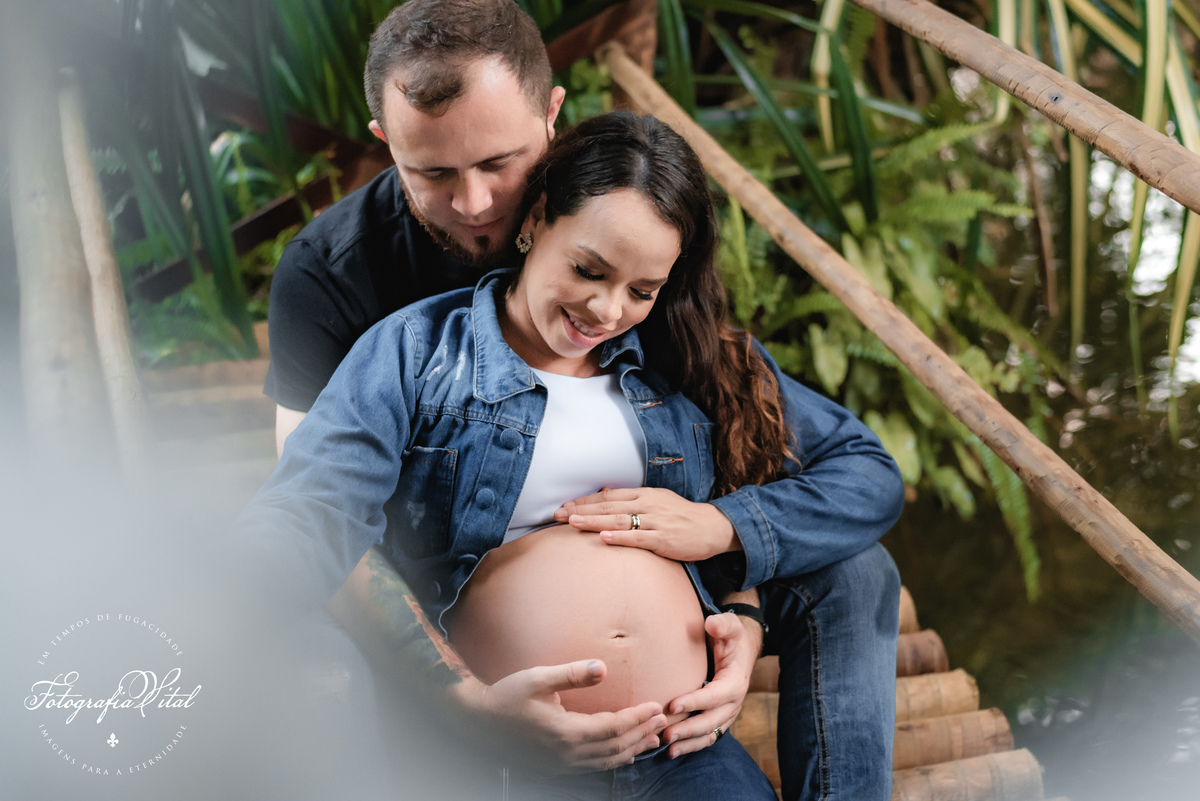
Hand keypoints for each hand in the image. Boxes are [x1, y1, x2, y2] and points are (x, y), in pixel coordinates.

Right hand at [449, 659, 669, 772]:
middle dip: (642, 732)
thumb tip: (603, 668)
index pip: (613, 726)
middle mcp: (567, 752)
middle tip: (662, 719)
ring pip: (608, 760)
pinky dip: (615, 759)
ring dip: (633, 748)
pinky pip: (594, 766)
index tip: (656, 706)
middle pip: (615, 746)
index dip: (637, 717)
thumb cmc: (507, 696)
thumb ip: (572, 674)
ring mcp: (562, 763)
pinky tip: (625, 752)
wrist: (479, 721)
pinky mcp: (557, 766)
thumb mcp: (537, 678)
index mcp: (565, 731)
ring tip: (653, 736)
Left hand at [554, 487, 739, 561]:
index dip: (585, 501)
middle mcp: (648, 504)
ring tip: (573, 523)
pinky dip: (621, 537)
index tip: (564, 506)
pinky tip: (604, 538)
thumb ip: (633, 501)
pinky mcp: (664, 539)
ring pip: (620, 520)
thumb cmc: (681, 516)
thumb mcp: (657, 501)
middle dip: (581, 510)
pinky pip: (639, 537)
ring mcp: (656, 521)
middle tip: (557, 515)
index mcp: (644, 494)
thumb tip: (606, 497)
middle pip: (609, 506)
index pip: (608, 496)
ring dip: (594, 521)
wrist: (712, 527)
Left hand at [661, 611, 759, 758]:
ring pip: (710, 734)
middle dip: (689, 729)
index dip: (695, 702)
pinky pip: (708, 737)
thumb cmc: (733, 637)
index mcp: (735, 682)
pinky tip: (674, 751)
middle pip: (712, 721)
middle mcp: (734, 702)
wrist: (743, 649)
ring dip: (690, 743)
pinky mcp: (720, 718)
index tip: (673, 705)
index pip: (715, 695)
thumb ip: (723, 624)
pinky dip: (693, 746)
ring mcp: (728, 713)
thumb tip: (712, 624)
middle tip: (666, 733)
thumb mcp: (731, 626)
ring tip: (668, 749)